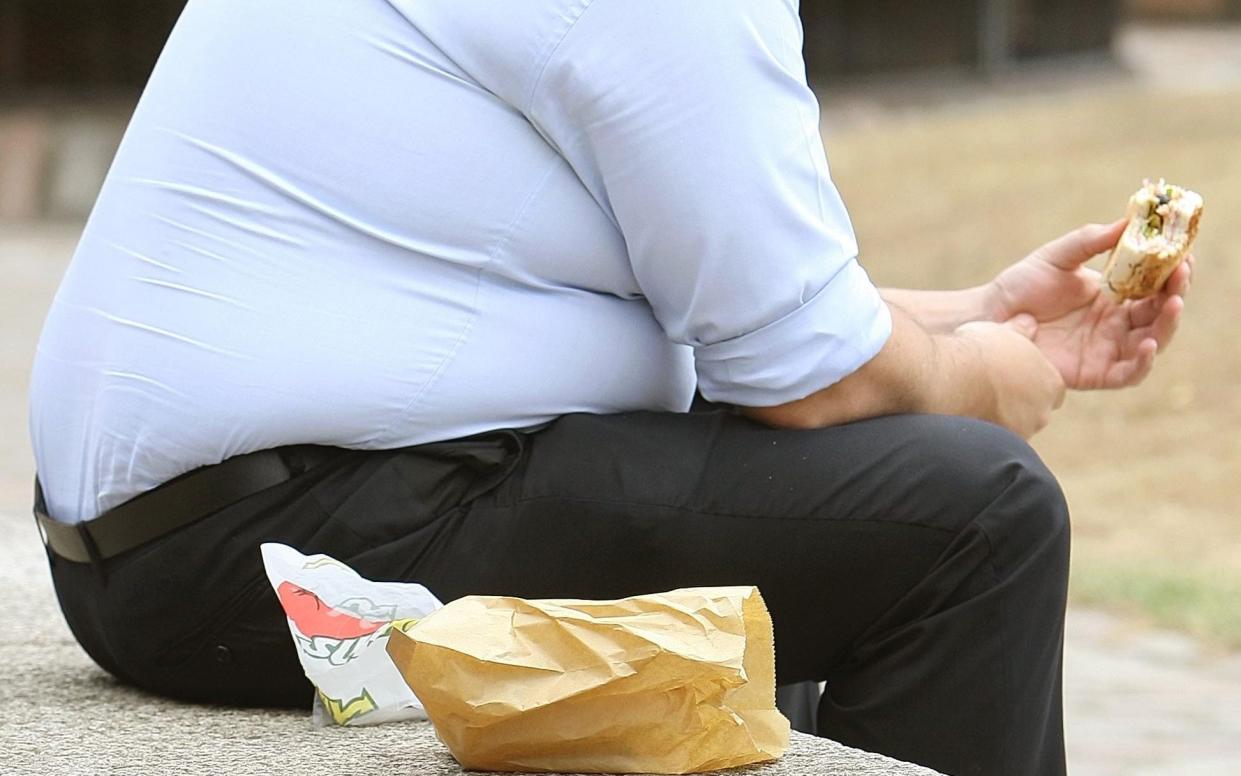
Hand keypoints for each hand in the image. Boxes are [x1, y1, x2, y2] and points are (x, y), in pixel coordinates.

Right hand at [954, 317, 1065, 437]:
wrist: (946, 378)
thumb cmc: (975, 352)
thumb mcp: (1002, 331)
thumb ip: (1020, 331)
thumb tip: (1028, 322)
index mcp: (1051, 383)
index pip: (1052, 389)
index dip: (1032, 382)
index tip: (1013, 375)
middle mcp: (1042, 412)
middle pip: (1035, 411)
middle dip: (1018, 403)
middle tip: (991, 388)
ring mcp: (1019, 432)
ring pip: (1014, 427)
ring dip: (999, 418)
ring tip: (972, 401)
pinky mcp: (995, 447)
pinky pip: (993, 441)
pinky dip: (982, 430)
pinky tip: (963, 415)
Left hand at [984, 222, 1191, 389]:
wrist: (990, 316)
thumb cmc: (1022, 285)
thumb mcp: (1057, 256)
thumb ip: (1090, 240)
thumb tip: (1127, 221)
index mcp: (1115, 296)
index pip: (1156, 285)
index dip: (1174, 272)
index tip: (1184, 255)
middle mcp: (1117, 324)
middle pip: (1160, 313)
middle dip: (1176, 294)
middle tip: (1180, 275)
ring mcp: (1107, 349)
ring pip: (1152, 342)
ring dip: (1167, 325)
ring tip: (1171, 303)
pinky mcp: (1094, 373)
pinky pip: (1128, 373)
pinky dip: (1143, 362)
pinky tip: (1147, 344)